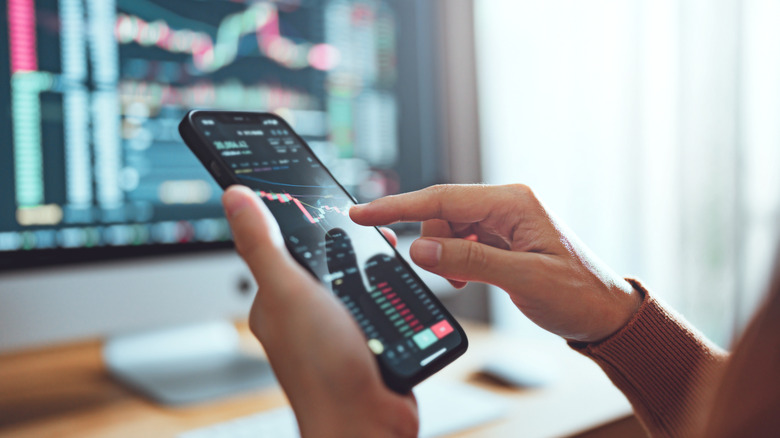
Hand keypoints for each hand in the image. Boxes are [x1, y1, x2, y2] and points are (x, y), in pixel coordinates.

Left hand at [222, 185, 416, 437]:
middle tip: (369, 229)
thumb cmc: (321, 370)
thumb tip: (234, 196)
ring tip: (388, 253)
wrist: (367, 425)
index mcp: (276, 299)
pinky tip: (399, 285)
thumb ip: (264, 245)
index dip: (301, 217)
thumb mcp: (289, 292)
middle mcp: (304, 312)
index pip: (282, 244)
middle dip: (347, 240)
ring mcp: (337, 327)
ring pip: (355, 278)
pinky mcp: (366, 340)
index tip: (321, 196)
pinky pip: (378, 302)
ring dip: (373, 265)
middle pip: (324, 258)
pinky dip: (390, 290)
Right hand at [350, 184, 642, 342]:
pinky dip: (454, 261)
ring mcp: (503, 222)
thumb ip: (469, 260)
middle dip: (431, 243)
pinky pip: (460, 243)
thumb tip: (420, 249)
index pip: (443, 197)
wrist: (604, 314)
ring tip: (463, 281)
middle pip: (442, 212)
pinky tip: (467, 278)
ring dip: (444, 255)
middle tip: (442, 276)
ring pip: (448, 229)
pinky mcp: (500, 240)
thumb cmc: (577, 294)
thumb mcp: (523, 279)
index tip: (364, 213)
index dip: (399, 206)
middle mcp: (506, 205)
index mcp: (513, 203)